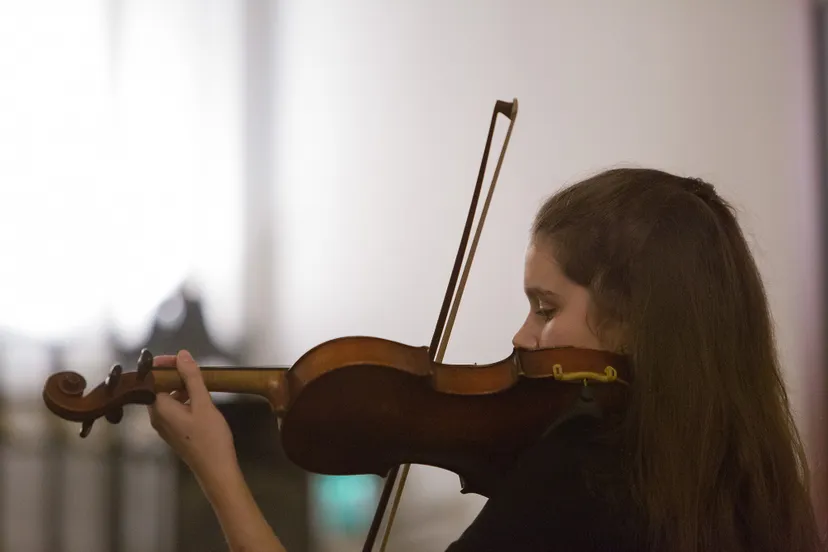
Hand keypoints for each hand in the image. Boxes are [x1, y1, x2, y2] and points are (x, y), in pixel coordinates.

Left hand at [147, 350, 237, 483]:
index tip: (180, 358)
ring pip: (167, 398)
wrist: (216, 469)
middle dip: (174, 374)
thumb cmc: (210, 437)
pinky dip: (184, 398)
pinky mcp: (174, 431)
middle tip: (192, 366)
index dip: (164, 365)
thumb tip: (182, 355)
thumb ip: (192, 377)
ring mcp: (165, 426)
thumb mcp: (203, 403)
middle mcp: (157, 417)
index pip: (153, 379)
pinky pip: (173, 408)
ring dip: (181, 386)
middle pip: (158, 388)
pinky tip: (200, 397)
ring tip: (199, 379)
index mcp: (160, 409)